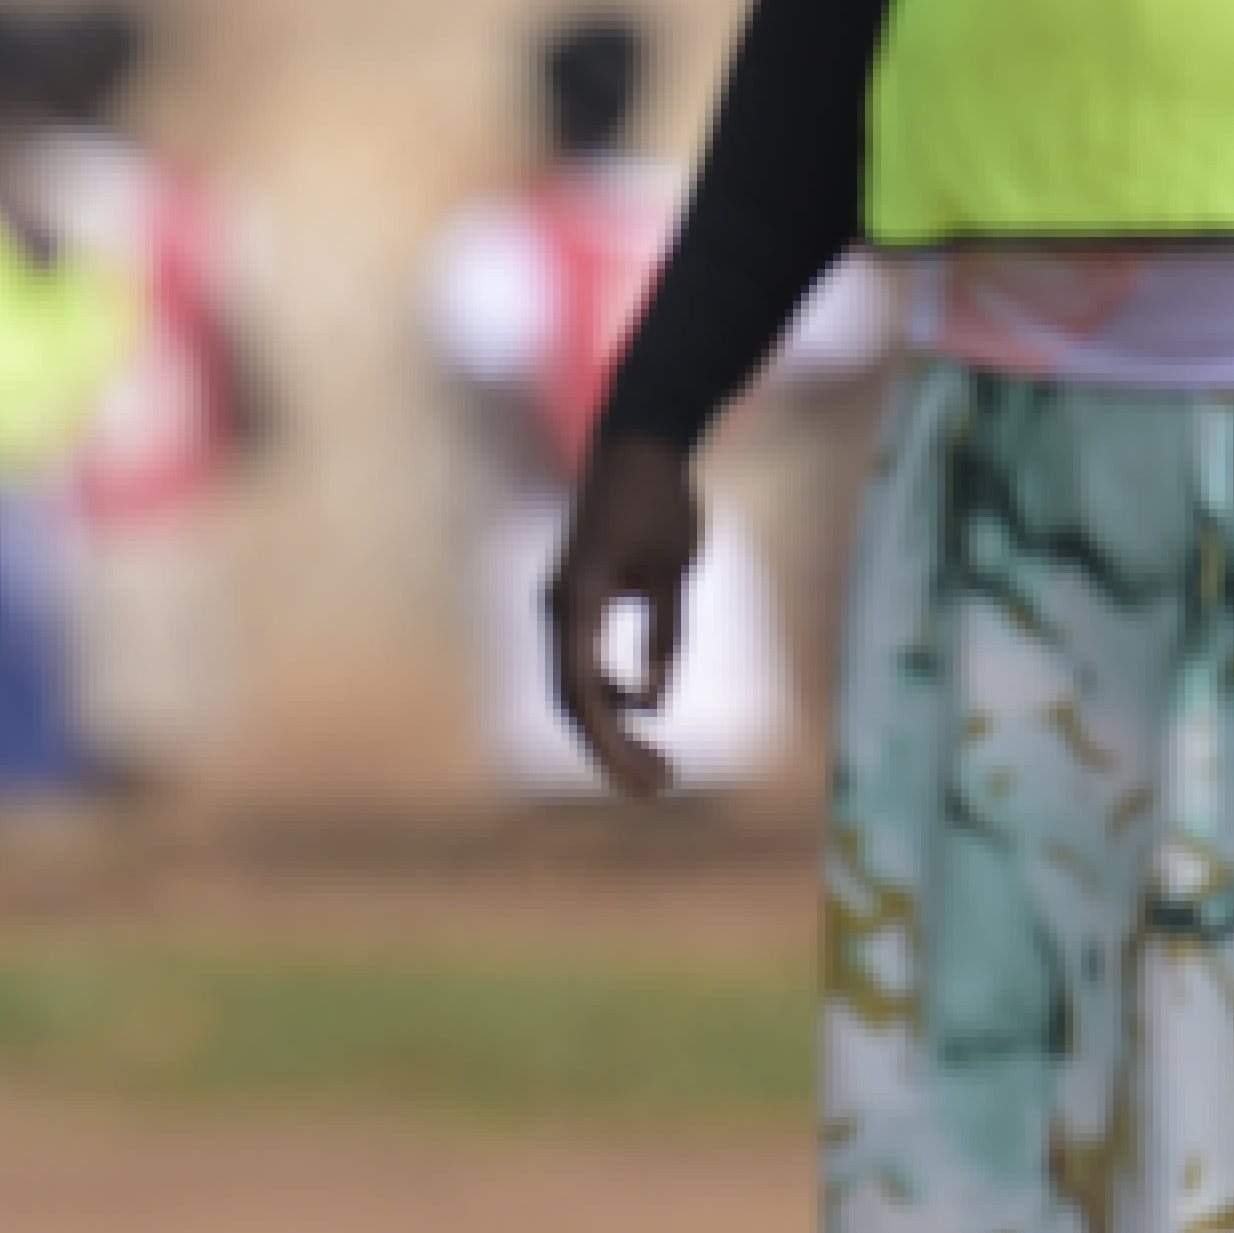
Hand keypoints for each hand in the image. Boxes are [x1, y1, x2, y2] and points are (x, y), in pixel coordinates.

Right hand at [543, 435, 708, 805]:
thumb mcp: (674, 571)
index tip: (648, 781)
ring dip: (613, 729)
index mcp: (576, 603)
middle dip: (613, 751)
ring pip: (576, 688)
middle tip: (662, 788)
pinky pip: (584, 664)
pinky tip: (648, 712)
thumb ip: (665, 635)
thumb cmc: (660, 501)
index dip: (612, 746)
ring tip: (661, 764)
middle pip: (574, 702)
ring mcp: (565, 607)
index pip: (584, 694)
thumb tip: (656, 703)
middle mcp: (559, 609)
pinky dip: (612, 696)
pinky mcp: (579, 601)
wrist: (638, 444)